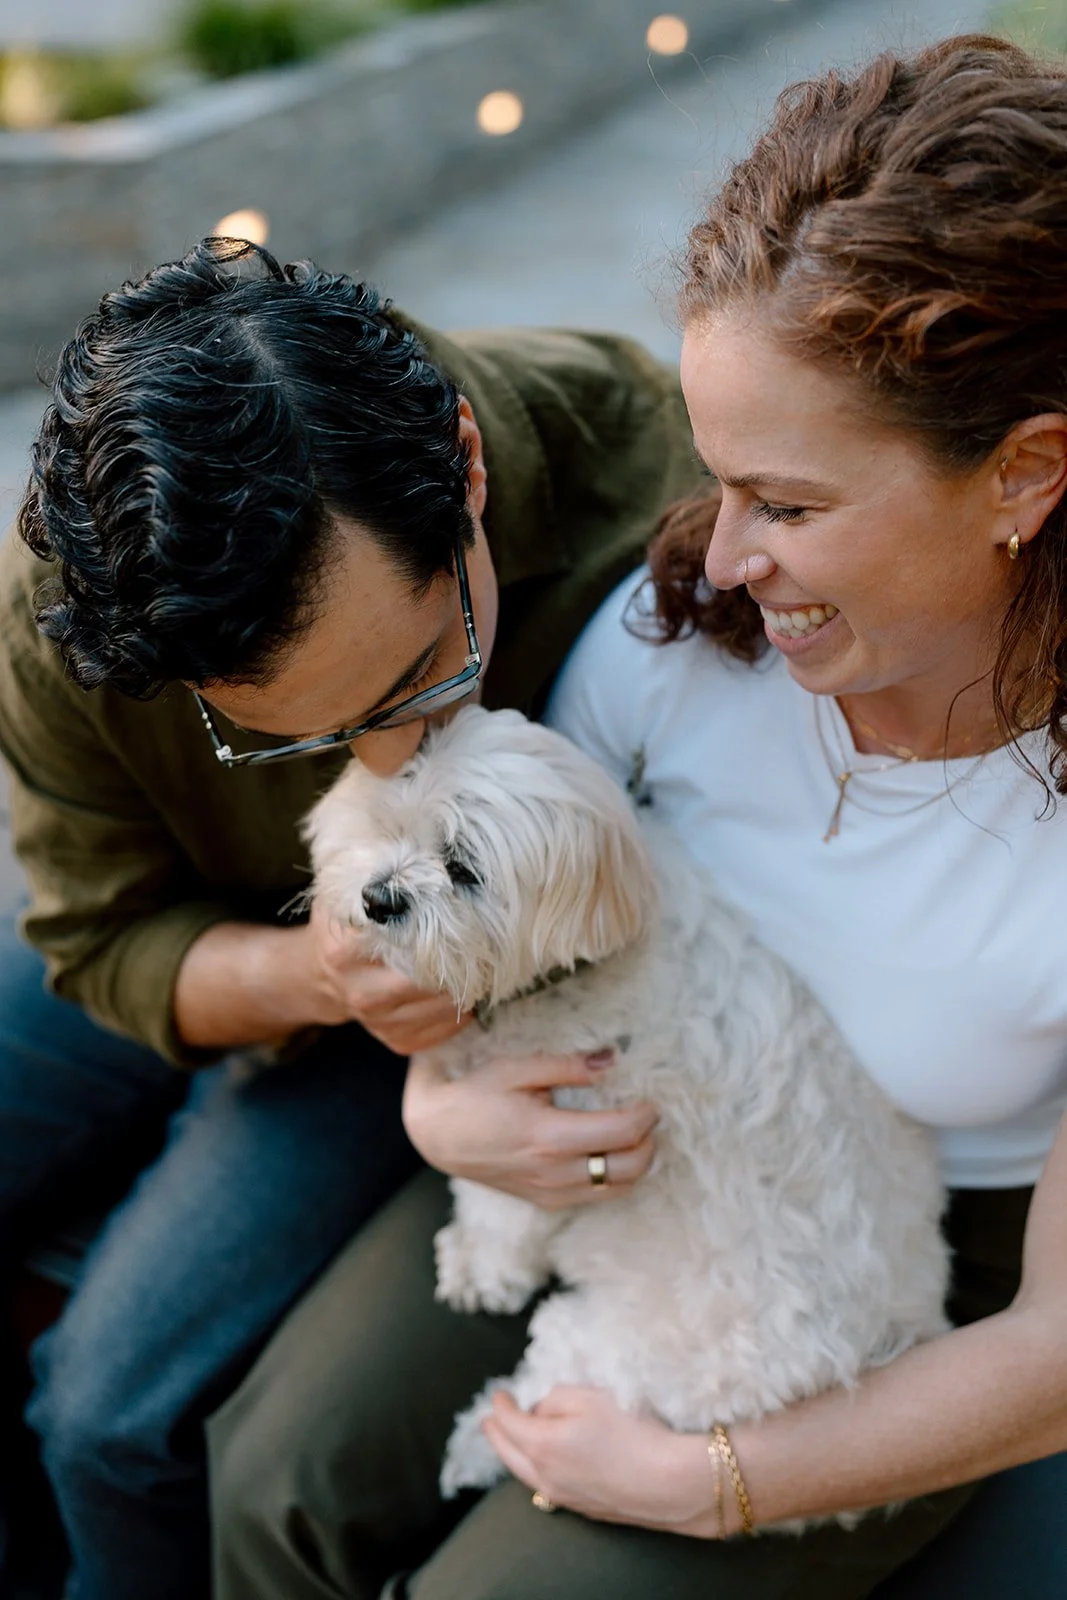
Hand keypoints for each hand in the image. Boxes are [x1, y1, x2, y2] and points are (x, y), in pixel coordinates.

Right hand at [298, 896, 471, 1053]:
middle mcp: (360, 990)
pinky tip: (460, 989)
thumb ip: (376, 882)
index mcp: (345, 950)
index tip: (459, 916)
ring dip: (467, 986)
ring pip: (443, 1007)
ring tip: (478, 964)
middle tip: (482, 942)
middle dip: (459, 961)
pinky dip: (462, 1011)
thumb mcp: (346, 896)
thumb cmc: (345, 928)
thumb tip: (420, 866)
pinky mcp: (396, 1042)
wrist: (320, 976)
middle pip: (428, 979)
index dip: (435, 930)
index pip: (401, 941)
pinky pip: (445, 1030)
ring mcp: (378, 1022)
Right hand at [402, 1049, 657, 1207]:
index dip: (645, 1115)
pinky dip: (615, 1177)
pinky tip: (607, 1152)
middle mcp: (554, 1172)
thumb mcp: (516, 1069)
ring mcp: (551, 1193)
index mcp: (548, 1136)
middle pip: (630, 1168)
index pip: (620, 1133)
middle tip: (646, 1115)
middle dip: (649, 1141)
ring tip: (632, 1133)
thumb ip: (567, 1066)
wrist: (438, 1136)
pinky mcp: (547, 1202)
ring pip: (619, 1188)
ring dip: (637, 1162)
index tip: (650, 1098)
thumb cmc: (475, 1096)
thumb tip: (611, 1058)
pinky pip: (598, 1197)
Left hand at [482, 1386, 718, 1534]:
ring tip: (510, 1439)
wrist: (669, 1482)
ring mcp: (563, 1498)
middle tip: (490, 1419)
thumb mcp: (590, 1397)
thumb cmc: (631, 1432)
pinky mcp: (583, 1509)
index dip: (500, 1404)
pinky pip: (544, 1487)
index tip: (499, 1392)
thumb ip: (555, 1399)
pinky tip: (541, 1463)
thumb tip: (541, 1410)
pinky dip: (533, 1470)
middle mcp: (544, 1477)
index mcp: (541, 1445)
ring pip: (524, 1475)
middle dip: (496, 1433)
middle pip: (508, 1453)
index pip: (508, 1422)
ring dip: (513, 1453)